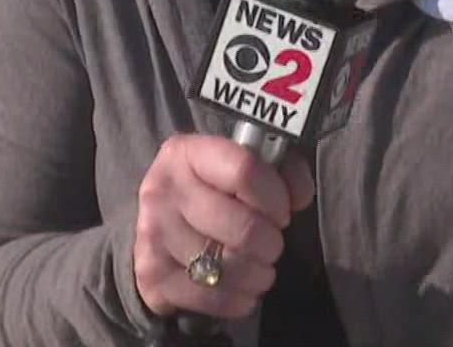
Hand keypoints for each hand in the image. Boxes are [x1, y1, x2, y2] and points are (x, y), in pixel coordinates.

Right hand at [132, 133, 315, 321]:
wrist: (157, 227)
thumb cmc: (210, 192)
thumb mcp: (241, 164)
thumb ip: (280, 169)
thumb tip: (299, 197)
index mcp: (186, 154)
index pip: (245, 170)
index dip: (275, 197)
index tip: (282, 212)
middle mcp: (163, 190)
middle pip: (244, 227)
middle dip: (271, 243)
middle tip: (270, 244)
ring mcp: (154, 234)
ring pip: (230, 267)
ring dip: (258, 274)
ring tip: (259, 267)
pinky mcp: (153, 275)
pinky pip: (212, 297)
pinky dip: (238, 299)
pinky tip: (242, 289)